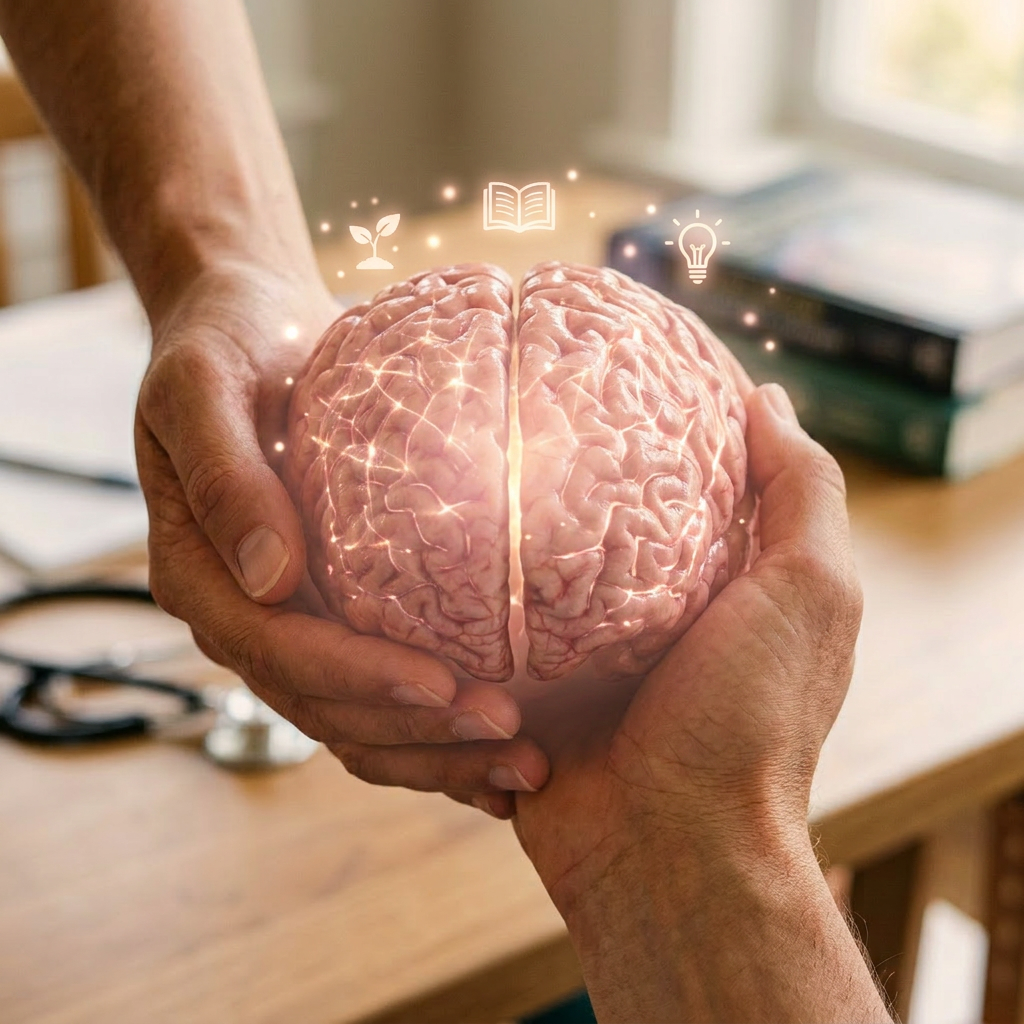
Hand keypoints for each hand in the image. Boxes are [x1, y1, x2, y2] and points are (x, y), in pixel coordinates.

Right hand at [135, 261, 548, 796]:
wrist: (248, 329)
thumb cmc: (225, 346)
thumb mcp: (203, 389)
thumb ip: (224, 477)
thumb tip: (268, 574)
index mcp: (203, 574)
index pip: (277, 649)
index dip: (357, 678)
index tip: (442, 686)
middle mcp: (245, 613)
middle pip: (323, 705)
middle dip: (416, 732)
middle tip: (511, 739)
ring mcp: (289, 623)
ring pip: (354, 720)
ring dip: (436, 754)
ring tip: (526, 771)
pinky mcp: (333, 613)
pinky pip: (378, 692)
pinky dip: (434, 734)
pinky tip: (499, 757)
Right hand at [508, 384, 884, 1022]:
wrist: (670, 853)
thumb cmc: (746, 724)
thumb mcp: (810, 592)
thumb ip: (799, 492)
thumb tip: (766, 398)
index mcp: (689, 576)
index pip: (654, 471)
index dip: (629, 416)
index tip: (583, 358)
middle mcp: (621, 612)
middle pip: (561, 520)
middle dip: (529, 479)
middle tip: (490, 415)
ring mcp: (557, 659)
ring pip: (492, 585)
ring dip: (476, 572)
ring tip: (445, 515)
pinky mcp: (503, 702)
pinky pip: (457, 652)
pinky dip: (453, 636)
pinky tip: (430, 600)